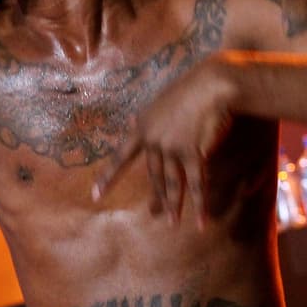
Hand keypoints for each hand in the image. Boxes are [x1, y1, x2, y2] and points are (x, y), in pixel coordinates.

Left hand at [95, 57, 235, 226]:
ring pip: (172, 183)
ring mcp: (171, 148)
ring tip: (172, 224)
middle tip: (152, 214)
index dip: (109, 176)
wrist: (211, 83)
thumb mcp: (161, 101)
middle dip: (155, 197)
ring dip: (173, 205)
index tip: (95, 194)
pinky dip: (199, 204)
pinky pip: (196, 184)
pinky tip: (200, 222)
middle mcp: (153, 140)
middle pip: (153, 175)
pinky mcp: (193, 153)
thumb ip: (150, 118)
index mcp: (142, 126)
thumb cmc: (190, 87)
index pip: (121, 156)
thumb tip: (134, 121)